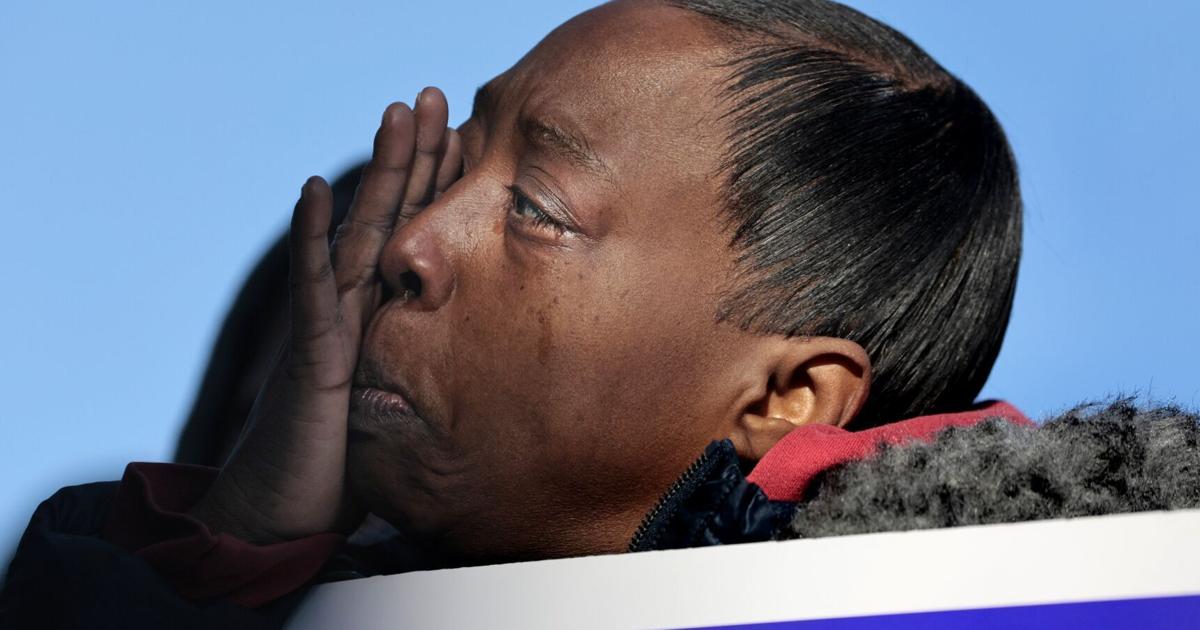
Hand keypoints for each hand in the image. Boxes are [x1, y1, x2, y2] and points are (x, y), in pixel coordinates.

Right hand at [189, 88, 462, 542]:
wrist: (283, 513)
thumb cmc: (337, 464)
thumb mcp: (398, 411)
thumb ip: (425, 378)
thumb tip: (477, 377)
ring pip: (357, 234)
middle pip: (388, 218)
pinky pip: (311, 288)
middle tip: (429, 97)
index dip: (434, 187)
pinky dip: (310, 238)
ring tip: (393, 113)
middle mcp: (354, 309)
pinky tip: (315, 189)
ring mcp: (330, 325)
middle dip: (412, 158)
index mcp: (380, 317)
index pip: (412, 237)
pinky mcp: (312, 355)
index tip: (462, 136)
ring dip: (377, 173)